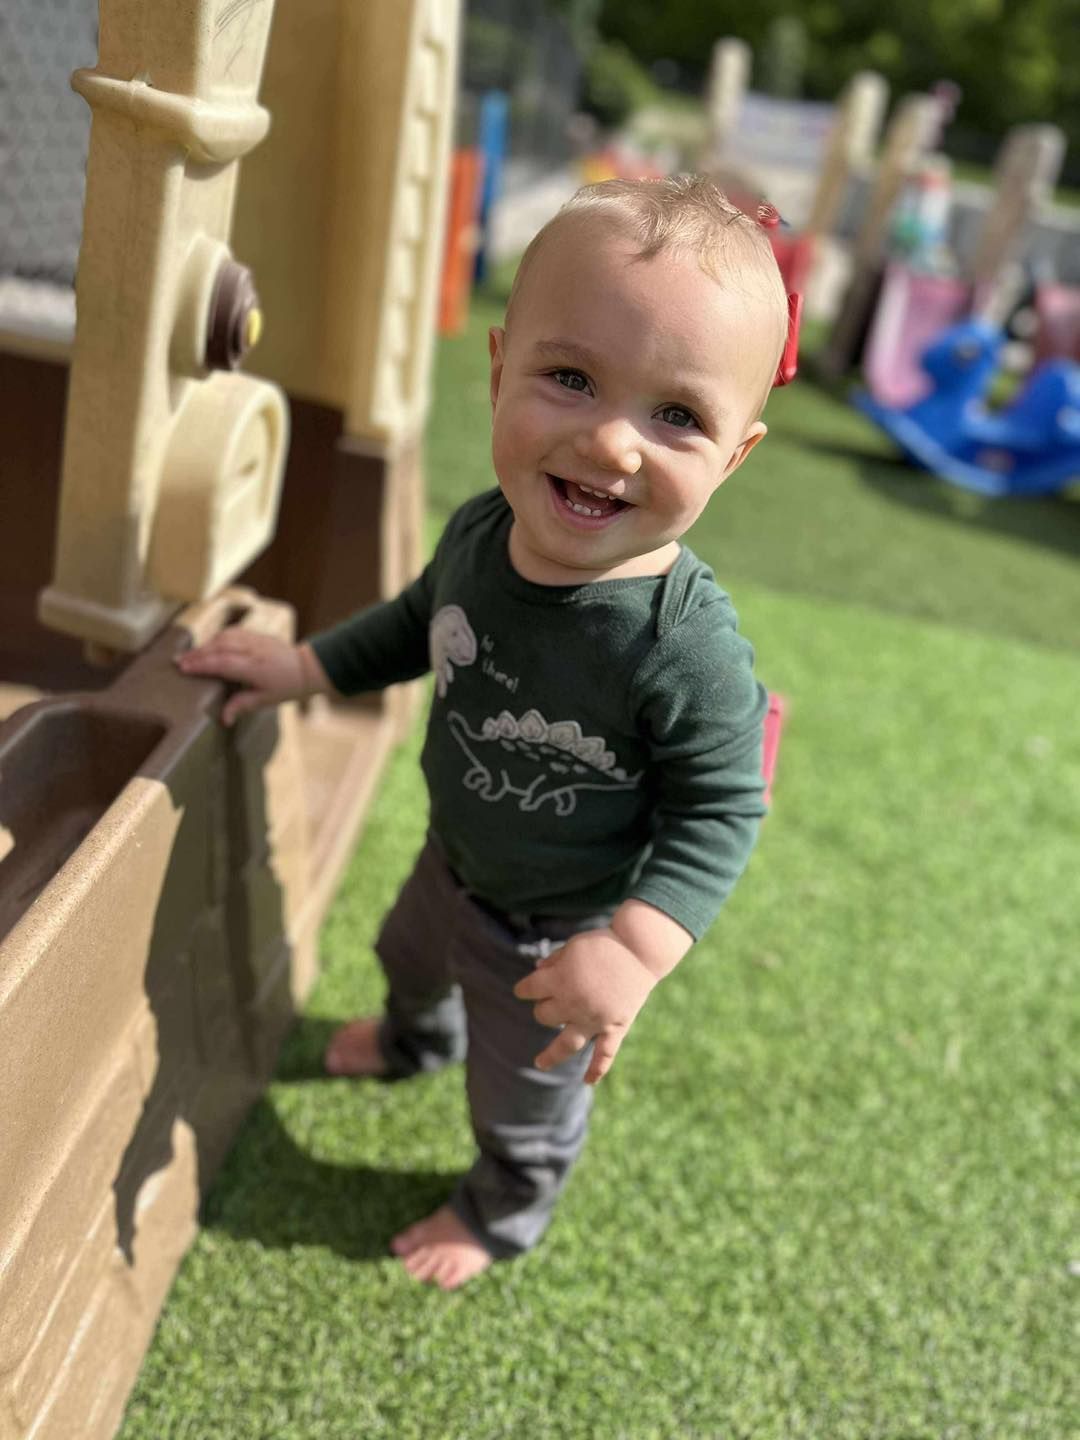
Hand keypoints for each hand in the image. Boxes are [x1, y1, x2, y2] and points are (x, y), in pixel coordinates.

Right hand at [174, 630, 327, 724]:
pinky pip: (231, 632)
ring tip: (188, 655)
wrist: (306, 667)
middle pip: (219, 647)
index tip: (185, 668)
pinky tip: (206, 646)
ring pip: (224, 637)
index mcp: (256, 667)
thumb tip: (224, 718)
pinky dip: (216, 638)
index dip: (203, 664)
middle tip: (178, 662)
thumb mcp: (266, 700)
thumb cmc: (286, 686)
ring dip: (205, 645)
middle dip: (197, 654)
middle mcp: (254, 650)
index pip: (223, 663)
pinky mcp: (256, 634)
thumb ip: (242, 705)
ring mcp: (255, 639)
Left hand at [512, 928, 657, 1084]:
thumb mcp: (572, 945)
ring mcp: (595, 1019)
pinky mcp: (615, 1027)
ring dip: (551, 1055)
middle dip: (543, 1008)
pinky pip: (605, 1054)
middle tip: (552, 999)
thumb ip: (553, 960)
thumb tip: (536, 971)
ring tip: (539, 1063)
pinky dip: (597, 1069)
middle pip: (544, 1016)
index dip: (524, 988)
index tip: (526, 988)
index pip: (529, 990)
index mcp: (560, 980)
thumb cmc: (604, 942)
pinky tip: (588, 1081)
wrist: (640, 948)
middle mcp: (573, 1003)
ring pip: (567, 1044)